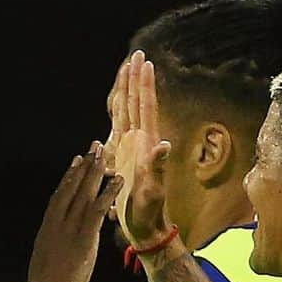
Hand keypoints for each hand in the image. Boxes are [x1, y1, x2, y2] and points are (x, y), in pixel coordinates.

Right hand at [27, 145, 122, 281]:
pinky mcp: (84, 238)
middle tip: (94, 147)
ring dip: (96, 171)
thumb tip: (56, 247)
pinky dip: (108, 193)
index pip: (60, 196)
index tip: (76, 162)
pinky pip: (98, 209)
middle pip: (72, 187)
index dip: (69, 177)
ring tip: (105, 153)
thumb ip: (53, 248)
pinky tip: (118, 180)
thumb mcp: (46, 261)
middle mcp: (58, 222)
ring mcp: (70, 228)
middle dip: (84, 166)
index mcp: (48, 228)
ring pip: (84, 193)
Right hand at [110, 51, 172, 248]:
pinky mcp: (123, 157)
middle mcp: (139, 142)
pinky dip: (118, 112)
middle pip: (137, 103)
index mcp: (145, 145)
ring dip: (128, 90)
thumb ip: (157, 167)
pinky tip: (118, 102)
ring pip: (128, 112)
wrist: (146, 226)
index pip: (145, 108)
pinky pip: (119, 129)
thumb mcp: (153, 190)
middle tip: (137, 55)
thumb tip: (163, 144)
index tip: (145, 63)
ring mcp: (131, 148)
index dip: (144, 86)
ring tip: (128, 68)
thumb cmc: (149, 211)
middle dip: (136, 80)